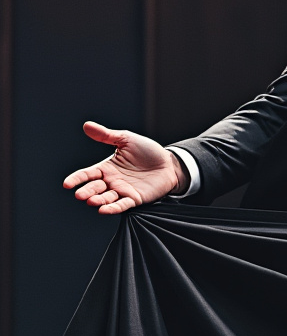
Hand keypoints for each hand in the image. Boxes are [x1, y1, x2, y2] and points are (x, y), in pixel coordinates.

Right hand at [63, 121, 188, 213]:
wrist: (170, 162)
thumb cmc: (148, 151)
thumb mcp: (126, 139)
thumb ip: (106, 135)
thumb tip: (87, 126)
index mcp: (107, 168)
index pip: (87, 174)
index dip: (77, 179)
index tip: (67, 184)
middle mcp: (112, 181)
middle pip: (95, 188)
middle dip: (87, 191)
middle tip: (80, 195)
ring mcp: (123, 191)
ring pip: (107, 198)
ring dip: (98, 200)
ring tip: (91, 201)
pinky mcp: (135, 198)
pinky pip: (123, 205)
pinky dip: (113, 208)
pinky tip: (104, 210)